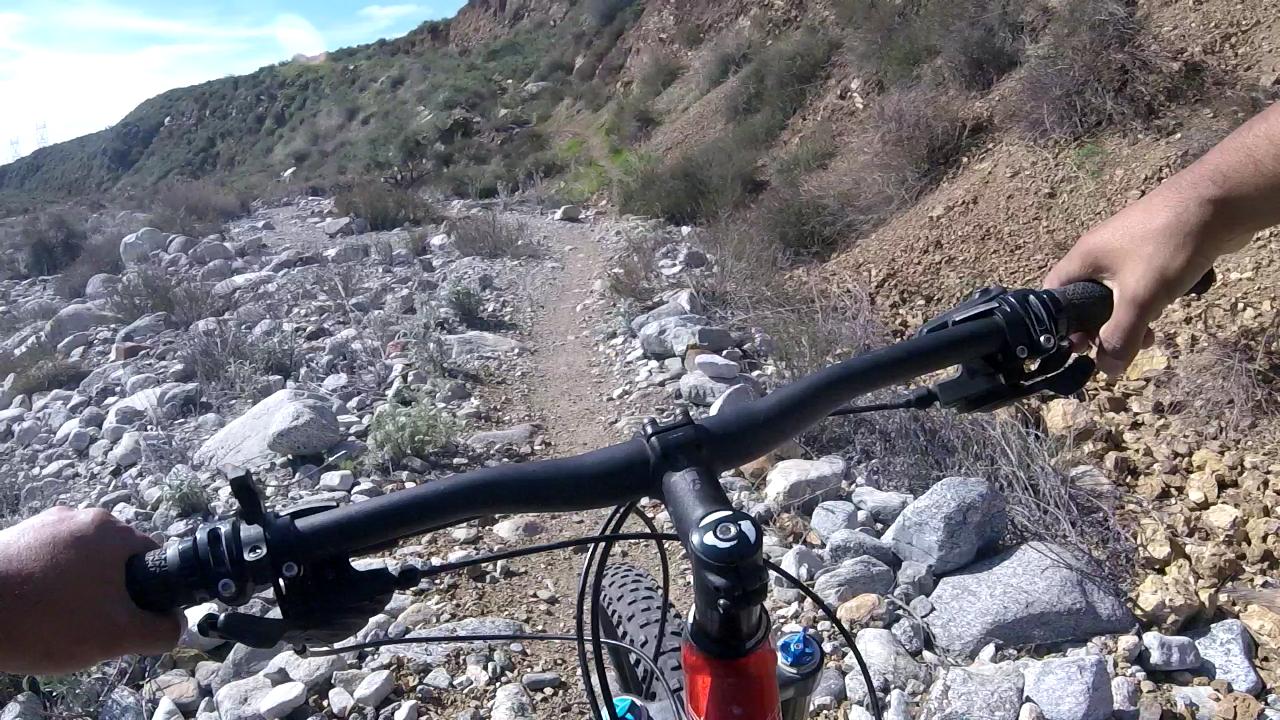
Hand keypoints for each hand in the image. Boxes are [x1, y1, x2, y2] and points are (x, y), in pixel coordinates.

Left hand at [0, 507, 180, 674]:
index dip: (146, 592)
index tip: (125, 617)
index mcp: (112, 531)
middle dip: (107, 592)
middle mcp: (80, 517)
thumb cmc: (44, 620)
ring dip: (74, 588)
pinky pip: (45, 562)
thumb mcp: (117, 636)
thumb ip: (159, 630)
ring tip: (55, 619)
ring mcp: (43, 524)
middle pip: (113, 559)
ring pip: (77, 561)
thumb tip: (175, 624)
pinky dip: (45, 585)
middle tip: (88, 623)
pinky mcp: (14, 538)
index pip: (152, 558)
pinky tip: (33, 611)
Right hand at [1044, 192, 1231, 375]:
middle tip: (1117, 348)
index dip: (1059, 325)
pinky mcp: (1155, 248)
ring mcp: (1128, 248)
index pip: (1052, 295)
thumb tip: (1107, 371)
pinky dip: (1149, 300)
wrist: (1220, 201)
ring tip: (1148, 335)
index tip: (1079, 349)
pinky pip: (1142, 282)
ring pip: (1117, 293)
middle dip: (1100, 327)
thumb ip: (1120, 337)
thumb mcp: (1140, 299)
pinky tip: (1167, 308)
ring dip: (1128, 317)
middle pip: (1085, 298)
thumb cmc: (1168, 246)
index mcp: (1084, 258)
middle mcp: (1100, 252)